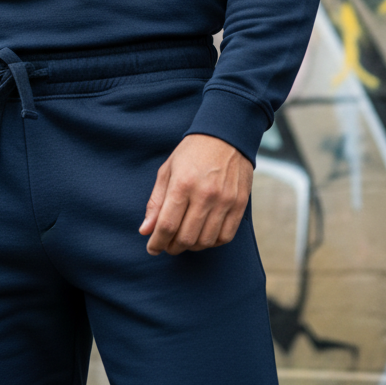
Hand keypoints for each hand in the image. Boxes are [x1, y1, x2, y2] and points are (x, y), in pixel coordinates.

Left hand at [139, 134, 252, 255]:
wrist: (226, 136)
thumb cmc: (192, 153)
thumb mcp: (167, 170)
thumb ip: (156, 202)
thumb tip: (146, 230)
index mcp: (182, 184)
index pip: (167, 225)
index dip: (157, 242)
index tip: (152, 248)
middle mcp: (205, 194)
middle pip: (186, 237)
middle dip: (172, 247)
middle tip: (167, 245)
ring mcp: (225, 200)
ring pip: (205, 241)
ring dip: (191, 247)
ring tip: (184, 239)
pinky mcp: (239, 204)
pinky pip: (225, 236)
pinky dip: (212, 242)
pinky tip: (203, 235)